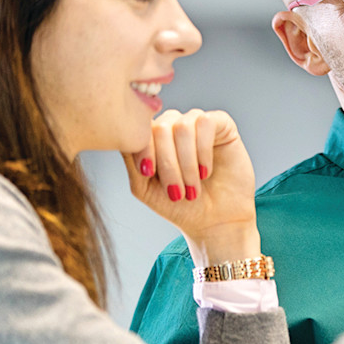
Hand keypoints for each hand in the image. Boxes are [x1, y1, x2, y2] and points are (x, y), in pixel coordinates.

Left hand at [122, 108, 259, 263]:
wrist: (216, 221)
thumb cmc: (180, 206)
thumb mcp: (144, 187)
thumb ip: (131, 161)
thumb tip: (122, 136)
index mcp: (152, 138)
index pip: (140, 129)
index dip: (142, 149)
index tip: (147, 173)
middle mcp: (173, 125)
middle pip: (161, 128)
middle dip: (167, 164)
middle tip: (177, 193)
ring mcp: (196, 123)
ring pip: (183, 127)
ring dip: (186, 163)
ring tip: (193, 189)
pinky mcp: (221, 123)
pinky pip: (206, 123)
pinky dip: (203, 151)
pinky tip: (206, 171)